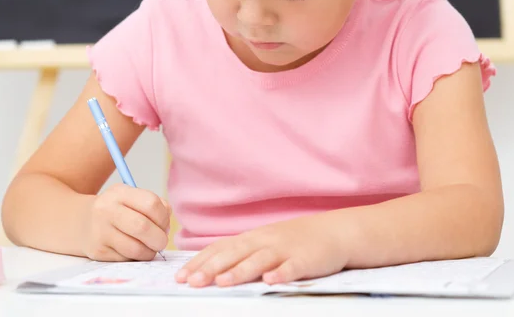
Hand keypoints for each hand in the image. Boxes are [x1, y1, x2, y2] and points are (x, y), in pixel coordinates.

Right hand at [81, 183, 171, 260]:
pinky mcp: (98, 251)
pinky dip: (136, 258)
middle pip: (143, 227)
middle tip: (162, 242)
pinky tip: (134, 251)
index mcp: (120, 192)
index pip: (151, 203)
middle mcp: (107, 210)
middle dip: (159, 238)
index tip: (165, 225)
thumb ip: (153, 206)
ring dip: (149, 252)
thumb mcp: (131, 197)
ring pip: (135, 248)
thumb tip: (166, 227)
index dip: (163, 218)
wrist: (81, 222)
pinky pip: (125, 259)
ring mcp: (100, 231)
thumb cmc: (116, 209)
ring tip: (150, 248)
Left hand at [175, 213, 347, 286]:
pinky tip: (270, 282)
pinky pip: (292, 267)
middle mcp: (265, 241)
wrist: (333, 232)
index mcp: (253, 238)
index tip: (181, 276)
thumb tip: (211, 267)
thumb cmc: (295, 241)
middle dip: (211, 268)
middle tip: (191, 282)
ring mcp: (285, 249)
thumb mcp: (265, 242)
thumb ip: (242, 253)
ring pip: (259, 260)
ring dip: (240, 271)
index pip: (221, 248)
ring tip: (222, 282)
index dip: (200, 262)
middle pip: (235, 253)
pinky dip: (281, 274)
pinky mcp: (305, 260)